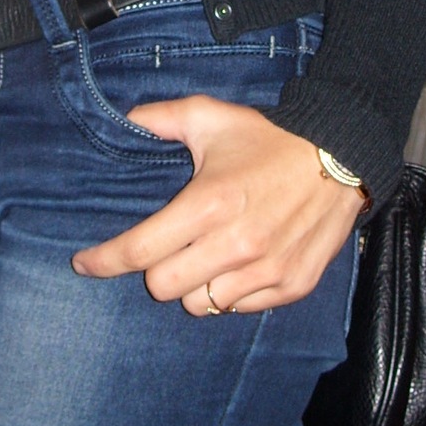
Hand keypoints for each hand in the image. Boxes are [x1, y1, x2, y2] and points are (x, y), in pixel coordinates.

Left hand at [72, 96, 363, 315]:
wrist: (342, 156)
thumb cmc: (269, 139)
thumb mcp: (212, 117)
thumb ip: (162, 118)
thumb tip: (124, 119)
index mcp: (208, 204)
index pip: (139, 251)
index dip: (102, 261)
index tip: (84, 264)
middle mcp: (235, 243)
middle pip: (163, 287)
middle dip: (156, 269)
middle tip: (168, 248)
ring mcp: (266, 269)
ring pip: (201, 305)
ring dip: (195, 284)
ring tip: (207, 256)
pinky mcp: (291, 285)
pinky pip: (240, 308)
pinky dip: (232, 291)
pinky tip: (239, 264)